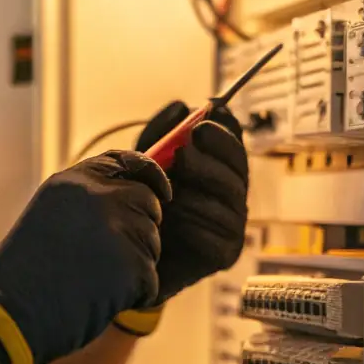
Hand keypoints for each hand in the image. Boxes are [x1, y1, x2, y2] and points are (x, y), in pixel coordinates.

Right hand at [0, 152, 169, 363]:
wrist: (10, 314)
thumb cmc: (24, 275)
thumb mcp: (50, 219)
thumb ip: (88, 203)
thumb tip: (138, 198)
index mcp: (73, 182)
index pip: (127, 161)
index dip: (151, 175)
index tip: (163, 191)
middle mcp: (99, 197)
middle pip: (148, 204)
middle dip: (140, 231)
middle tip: (105, 260)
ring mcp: (117, 229)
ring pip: (151, 245)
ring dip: (133, 267)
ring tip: (91, 281)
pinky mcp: (132, 266)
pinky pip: (150, 280)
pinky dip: (132, 295)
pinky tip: (98, 300)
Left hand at [135, 101, 248, 304]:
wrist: (126, 257)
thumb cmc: (138, 207)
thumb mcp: (143, 165)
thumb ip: (159, 135)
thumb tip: (180, 105)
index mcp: (217, 169)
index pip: (233, 145)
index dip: (223, 133)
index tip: (201, 124)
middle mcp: (231, 195)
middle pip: (237, 172)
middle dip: (210, 160)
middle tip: (183, 154)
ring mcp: (232, 225)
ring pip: (228, 203)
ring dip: (195, 195)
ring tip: (168, 195)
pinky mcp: (225, 253)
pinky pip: (217, 236)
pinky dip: (192, 228)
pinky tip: (170, 226)